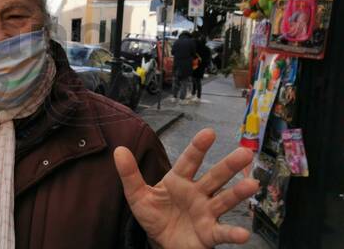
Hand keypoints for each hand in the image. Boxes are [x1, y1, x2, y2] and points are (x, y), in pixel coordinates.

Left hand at [114, 129, 258, 248]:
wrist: (161, 242)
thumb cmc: (154, 215)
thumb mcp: (137, 195)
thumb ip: (129, 174)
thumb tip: (119, 150)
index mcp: (179, 180)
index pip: (189, 160)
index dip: (198, 147)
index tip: (209, 133)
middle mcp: (197, 193)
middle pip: (214, 177)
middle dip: (229, 165)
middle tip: (245, 153)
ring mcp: (206, 212)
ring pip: (224, 200)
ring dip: (238, 193)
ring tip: (252, 185)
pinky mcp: (210, 233)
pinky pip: (223, 233)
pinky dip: (233, 233)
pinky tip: (244, 234)